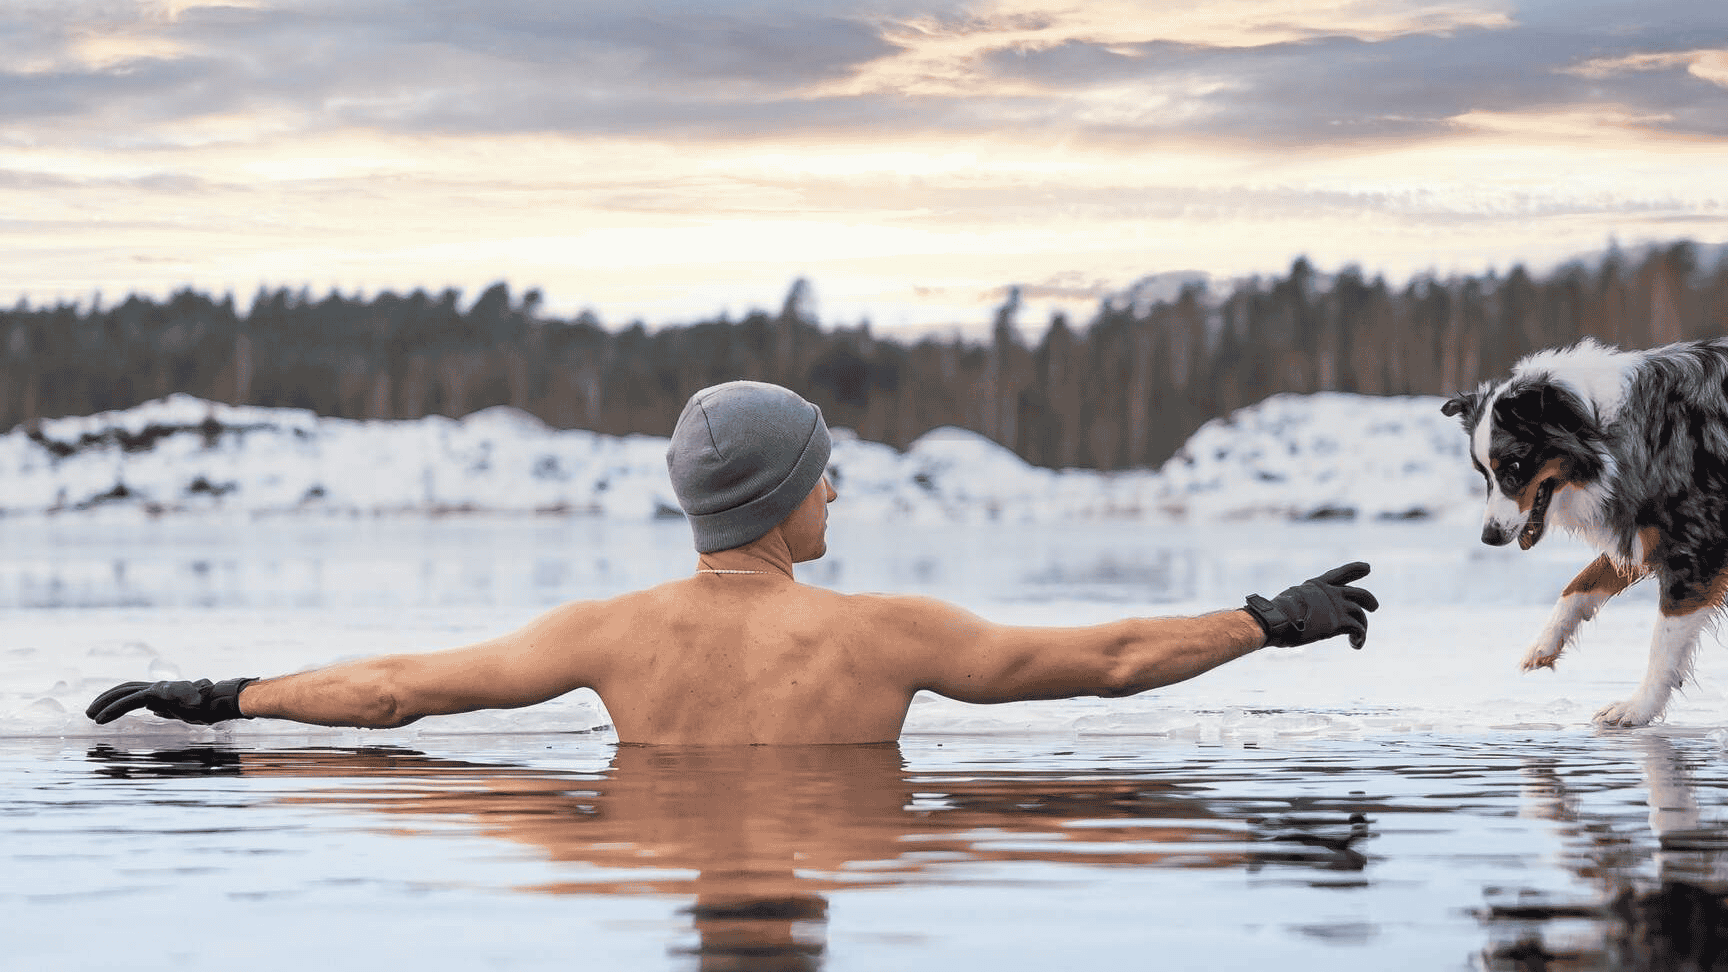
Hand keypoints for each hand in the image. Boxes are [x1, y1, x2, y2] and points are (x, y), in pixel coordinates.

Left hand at [86, 678, 256, 725]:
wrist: (220, 704)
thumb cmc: (206, 709)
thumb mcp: (182, 711)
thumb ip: (166, 709)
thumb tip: (153, 710)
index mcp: (162, 692)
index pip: (133, 692)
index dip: (116, 700)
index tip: (102, 711)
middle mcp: (158, 688)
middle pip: (125, 688)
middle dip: (105, 699)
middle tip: (89, 712)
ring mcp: (158, 690)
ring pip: (124, 692)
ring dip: (105, 704)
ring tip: (90, 716)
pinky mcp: (158, 694)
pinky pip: (130, 700)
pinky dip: (113, 708)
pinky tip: (100, 718)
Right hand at [1244, 562, 1378, 648]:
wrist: (1276, 618)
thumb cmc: (1274, 613)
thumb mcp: (1289, 602)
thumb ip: (1298, 605)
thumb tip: (1287, 615)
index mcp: (1316, 585)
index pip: (1340, 574)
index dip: (1354, 569)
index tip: (1367, 568)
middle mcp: (1330, 593)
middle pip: (1360, 594)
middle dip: (1369, 600)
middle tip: (1374, 607)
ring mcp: (1336, 606)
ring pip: (1361, 614)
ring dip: (1363, 626)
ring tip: (1357, 638)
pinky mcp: (1339, 622)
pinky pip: (1358, 629)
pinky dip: (1360, 637)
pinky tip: (1355, 644)